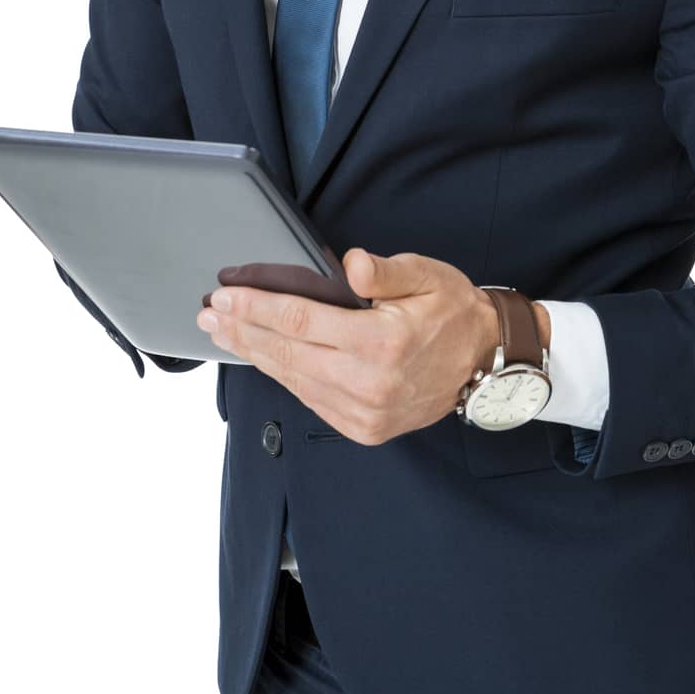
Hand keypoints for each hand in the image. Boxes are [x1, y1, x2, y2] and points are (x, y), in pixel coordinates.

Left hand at [196, 250, 499, 445]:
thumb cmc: (453, 313)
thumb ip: (386, 271)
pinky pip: (309, 399)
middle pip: (286, 354)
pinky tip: (263, 358)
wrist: (484, 363)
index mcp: (381, 344)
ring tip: (225, 333)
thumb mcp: (427, 277)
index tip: (225, 295)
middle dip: (242, 330)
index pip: (300, 322)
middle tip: (210, 314)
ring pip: (293, 380)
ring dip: (254, 355)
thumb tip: (351, 265)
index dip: (257, 307)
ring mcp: (364, 412)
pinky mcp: (363, 427)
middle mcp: (368, 385)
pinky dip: (282, 377)